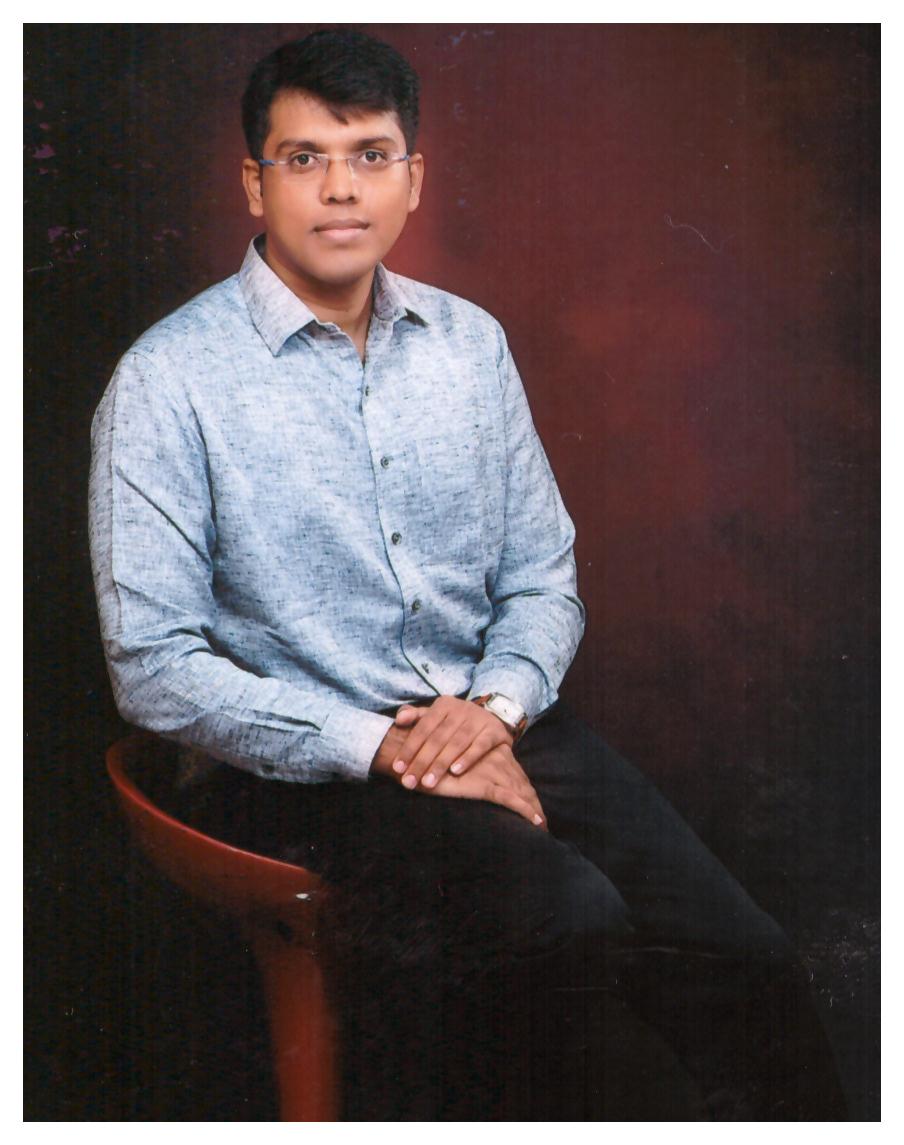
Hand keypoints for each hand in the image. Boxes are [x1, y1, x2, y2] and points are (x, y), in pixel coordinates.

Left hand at [390, 695, 513, 789]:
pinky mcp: (494, 730)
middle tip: (410, 781)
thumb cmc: (457, 721)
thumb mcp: (437, 715)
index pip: (422, 728)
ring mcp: (478, 719)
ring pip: (456, 743)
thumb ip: (416, 717)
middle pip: (437, 738)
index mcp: (443, 705)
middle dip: (421, 761)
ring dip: (441, 764)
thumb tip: (398, 719)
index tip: (397, 768)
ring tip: (428, 782)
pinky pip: (479, 746)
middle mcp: (461, 709)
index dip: (409, 748)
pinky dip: (467, 759)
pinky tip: (455, 772)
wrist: (493, 717)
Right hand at [428, 742, 546, 827]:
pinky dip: (525, 811)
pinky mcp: (483, 785)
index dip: (525, 790)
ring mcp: (492, 771)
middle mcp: (497, 759)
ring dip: (533, 809)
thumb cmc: (432, 759)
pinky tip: (537, 823)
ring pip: (521, 792)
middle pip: (522, 783)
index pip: (515, 773)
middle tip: (543, 821)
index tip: (533, 806)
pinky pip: (510, 800)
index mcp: (492, 753)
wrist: (416, 755)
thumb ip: (465, 766)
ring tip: (543, 826)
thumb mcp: (452, 761)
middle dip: (533, 802)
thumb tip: (467, 778)